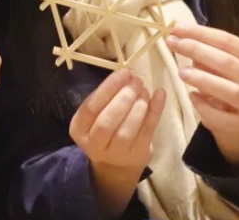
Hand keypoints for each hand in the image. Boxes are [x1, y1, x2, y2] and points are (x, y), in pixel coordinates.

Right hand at [69, 70, 165, 218]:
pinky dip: (155, 111)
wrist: (116, 165)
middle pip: (107, 121)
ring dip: (138, 105)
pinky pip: (147, 131)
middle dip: (123, 97)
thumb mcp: (95, 116)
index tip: (123, 73)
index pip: (91, 108)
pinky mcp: (138, 154)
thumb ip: (105, 98)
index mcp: (79, 129)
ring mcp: (117, 153)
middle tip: (136, 81)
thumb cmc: (105, 130)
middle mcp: (95, 144)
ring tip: (144, 90)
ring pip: (127, 130)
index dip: (107, 89)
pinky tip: (160, 94)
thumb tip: (126, 75)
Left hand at [165, 23, 238, 168]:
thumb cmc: (225, 82)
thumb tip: (179, 36)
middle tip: (173, 44)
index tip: (177, 28)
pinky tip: (192, 97)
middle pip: (227, 62)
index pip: (227, 40)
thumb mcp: (218, 63)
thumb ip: (204, 50)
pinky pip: (222, 116)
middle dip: (197, 50)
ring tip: (181, 72)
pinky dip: (205, 106)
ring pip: (229, 90)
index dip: (201, 33)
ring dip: (203, 79)